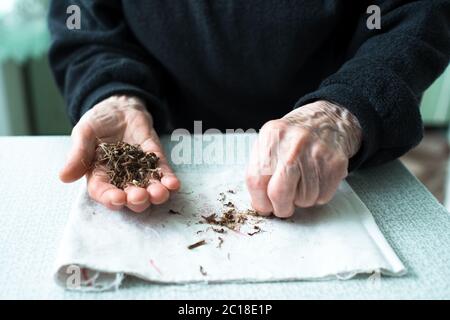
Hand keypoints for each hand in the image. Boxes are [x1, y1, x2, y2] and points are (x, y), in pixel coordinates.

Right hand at [60, 95, 179, 211]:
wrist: (119, 106)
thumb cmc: (98, 121)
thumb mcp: (84, 133)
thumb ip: (78, 154)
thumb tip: (63, 177)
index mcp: (100, 175)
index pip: (104, 192)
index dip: (110, 198)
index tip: (117, 199)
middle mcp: (121, 178)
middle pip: (129, 196)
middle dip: (136, 200)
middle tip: (140, 197)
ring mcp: (140, 170)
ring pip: (149, 188)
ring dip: (156, 194)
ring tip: (160, 193)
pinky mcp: (155, 159)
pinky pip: (163, 173)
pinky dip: (168, 180)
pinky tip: (174, 184)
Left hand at [246, 100, 361, 217]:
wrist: (327, 120)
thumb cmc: (294, 136)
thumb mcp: (270, 141)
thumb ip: (260, 169)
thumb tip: (260, 202)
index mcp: (272, 137)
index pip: (256, 180)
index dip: (259, 201)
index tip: (264, 207)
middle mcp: (293, 144)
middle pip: (279, 193)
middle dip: (280, 208)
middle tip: (282, 207)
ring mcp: (316, 154)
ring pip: (303, 199)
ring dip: (300, 199)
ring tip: (302, 182)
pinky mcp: (335, 164)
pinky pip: (321, 197)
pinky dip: (317, 196)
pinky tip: (315, 180)